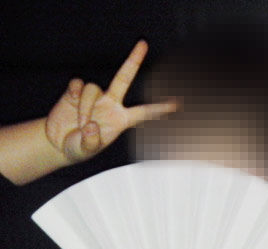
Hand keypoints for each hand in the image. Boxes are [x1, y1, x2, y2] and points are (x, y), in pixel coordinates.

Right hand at [45, 40, 175, 162]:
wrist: (56, 143)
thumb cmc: (77, 149)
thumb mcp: (85, 151)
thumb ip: (91, 141)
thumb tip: (91, 125)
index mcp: (121, 120)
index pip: (144, 112)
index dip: (159, 109)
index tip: (177, 104)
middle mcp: (110, 104)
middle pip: (124, 77)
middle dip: (133, 60)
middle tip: (144, 43)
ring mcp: (94, 97)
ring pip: (93, 89)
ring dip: (84, 107)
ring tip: (79, 125)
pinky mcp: (75, 93)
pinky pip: (78, 85)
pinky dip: (74, 94)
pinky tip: (71, 102)